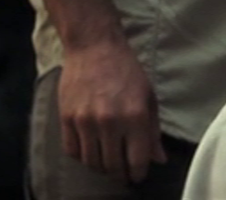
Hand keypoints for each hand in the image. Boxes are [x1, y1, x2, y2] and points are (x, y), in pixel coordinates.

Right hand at [58, 41, 166, 182]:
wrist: (94, 48)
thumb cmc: (127, 71)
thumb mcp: (149, 98)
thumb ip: (153, 131)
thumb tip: (159, 159)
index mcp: (135, 117)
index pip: (137, 160)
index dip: (138, 174)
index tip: (138, 176)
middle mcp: (110, 122)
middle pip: (113, 165)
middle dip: (120, 174)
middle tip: (123, 173)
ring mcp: (85, 121)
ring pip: (92, 162)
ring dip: (101, 167)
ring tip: (108, 162)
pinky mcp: (66, 118)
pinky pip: (72, 151)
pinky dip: (82, 157)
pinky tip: (90, 151)